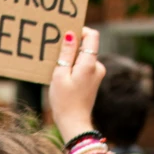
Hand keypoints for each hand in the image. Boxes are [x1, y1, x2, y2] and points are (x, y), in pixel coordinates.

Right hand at [49, 27, 104, 141]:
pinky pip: (83, 67)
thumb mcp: (60, 75)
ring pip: (83, 57)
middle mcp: (97, 67)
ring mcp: (97, 74)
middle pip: (86, 46)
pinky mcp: (93, 81)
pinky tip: (62, 77)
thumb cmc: (64, 101)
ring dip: (70, 59)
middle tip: (55, 52)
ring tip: (56, 69)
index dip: (80, 30)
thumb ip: (66, 53)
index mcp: (90, 63)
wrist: (74, 123)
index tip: (66, 32)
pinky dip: (73, 67)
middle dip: (72, 46)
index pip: (92, 35)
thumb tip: (71, 34)